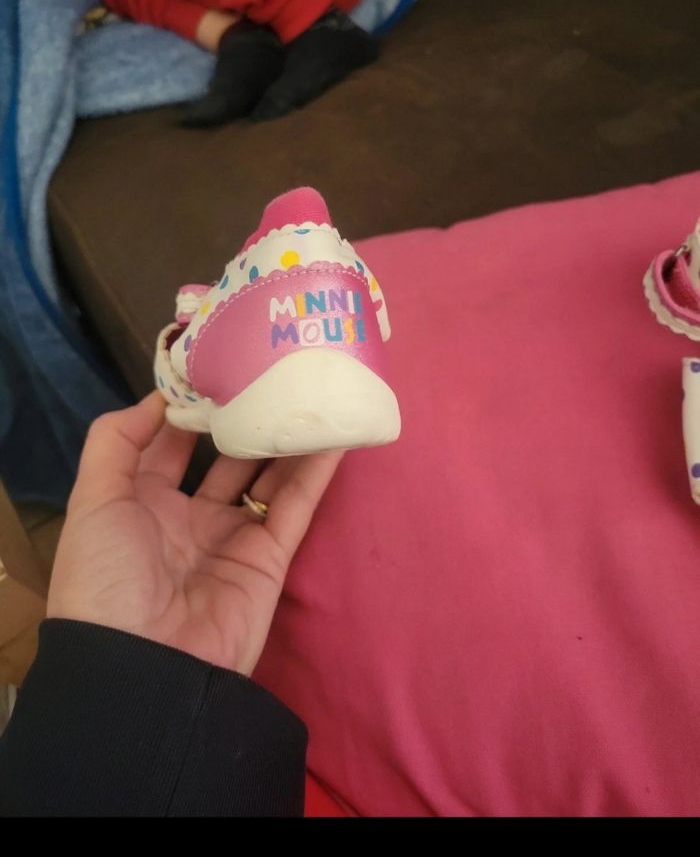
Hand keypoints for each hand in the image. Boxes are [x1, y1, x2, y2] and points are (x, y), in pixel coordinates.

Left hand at [48, 392, 342, 674]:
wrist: (144, 665)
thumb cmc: (109, 575)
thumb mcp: (93, 500)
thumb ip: (115, 441)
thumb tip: (157, 396)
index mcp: (142, 505)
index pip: (171, 448)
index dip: (191, 412)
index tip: (219, 370)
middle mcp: (189, 519)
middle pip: (226, 461)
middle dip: (246, 421)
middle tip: (273, 376)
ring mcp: (232, 539)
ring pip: (267, 479)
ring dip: (287, 440)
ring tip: (309, 394)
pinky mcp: (270, 560)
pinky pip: (295, 508)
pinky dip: (315, 472)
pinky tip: (332, 434)